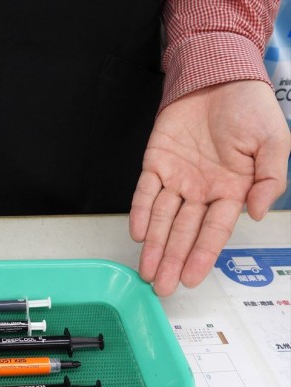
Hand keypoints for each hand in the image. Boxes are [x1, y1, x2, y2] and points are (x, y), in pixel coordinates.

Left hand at [130, 80, 289, 295]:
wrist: (219, 76)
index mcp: (231, 190)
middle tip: (161, 286)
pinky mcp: (156, 163)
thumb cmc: (250, 108)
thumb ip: (270, 179)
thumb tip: (256, 213)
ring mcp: (177, 178)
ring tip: (146, 269)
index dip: (201, 255)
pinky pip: (145, 192)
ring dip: (153, 244)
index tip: (190, 278)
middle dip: (172, 259)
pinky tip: (136, 231)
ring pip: (161, 218)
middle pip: (183, 232)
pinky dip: (139, 211)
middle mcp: (201, 190)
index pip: (213, 231)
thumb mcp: (275, 142)